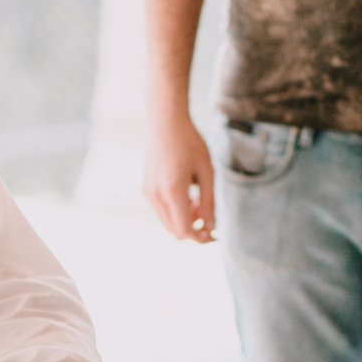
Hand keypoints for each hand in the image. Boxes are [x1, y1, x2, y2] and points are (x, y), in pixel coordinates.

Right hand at [144, 113, 214, 241]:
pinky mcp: (146, 188)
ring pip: (168, 222)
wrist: (165, 123)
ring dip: (185, 219)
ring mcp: (148, 193)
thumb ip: (210, 202)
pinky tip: (187, 194)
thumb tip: (211, 227)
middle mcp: (156, 195)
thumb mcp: (207, 172)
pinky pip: (162, 210)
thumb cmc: (190, 144)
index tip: (214, 235)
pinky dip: (176, 210)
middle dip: (194, 228)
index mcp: (173, 191)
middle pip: (175, 230)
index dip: (200, 238)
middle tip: (209, 213)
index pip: (184, 230)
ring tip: (198, 200)